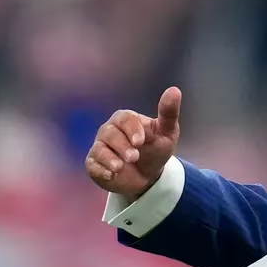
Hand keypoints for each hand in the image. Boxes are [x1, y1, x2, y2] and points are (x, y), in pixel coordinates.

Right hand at [85, 87, 182, 201]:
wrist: (149, 176)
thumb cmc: (156, 148)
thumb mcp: (167, 133)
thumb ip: (169, 113)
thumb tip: (174, 90)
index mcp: (126, 120)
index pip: (124, 119)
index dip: (131, 129)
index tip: (140, 141)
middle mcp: (110, 131)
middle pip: (110, 133)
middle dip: (122, 146)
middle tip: (134, 157)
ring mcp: (101, 147)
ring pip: (99, 149)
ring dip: (110, 158)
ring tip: (120, 168)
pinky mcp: (95, 164)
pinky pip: (92, 165)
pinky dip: (101, 170)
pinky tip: (111, 175)